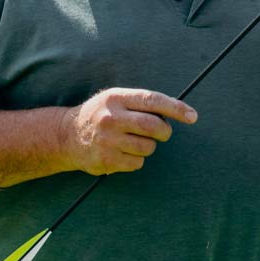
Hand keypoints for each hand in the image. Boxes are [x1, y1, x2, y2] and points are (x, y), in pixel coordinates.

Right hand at [64, 88, 197, 174]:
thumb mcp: (116, 99)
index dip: (176, 108)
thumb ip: (142, 103)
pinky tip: (123, 152)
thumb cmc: (102, 115)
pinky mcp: (106, 159)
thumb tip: (180, 112)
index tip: (192, 116)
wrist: (67, 135)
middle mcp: (111, 118)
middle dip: (164, 131)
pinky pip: (137, 162)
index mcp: (116, 98)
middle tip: (162, 133)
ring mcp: (107, 140)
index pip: (152, 100)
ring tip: (134, 141)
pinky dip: (136, 159)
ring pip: (148, 147)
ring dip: (149, 146)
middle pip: (153, 126)